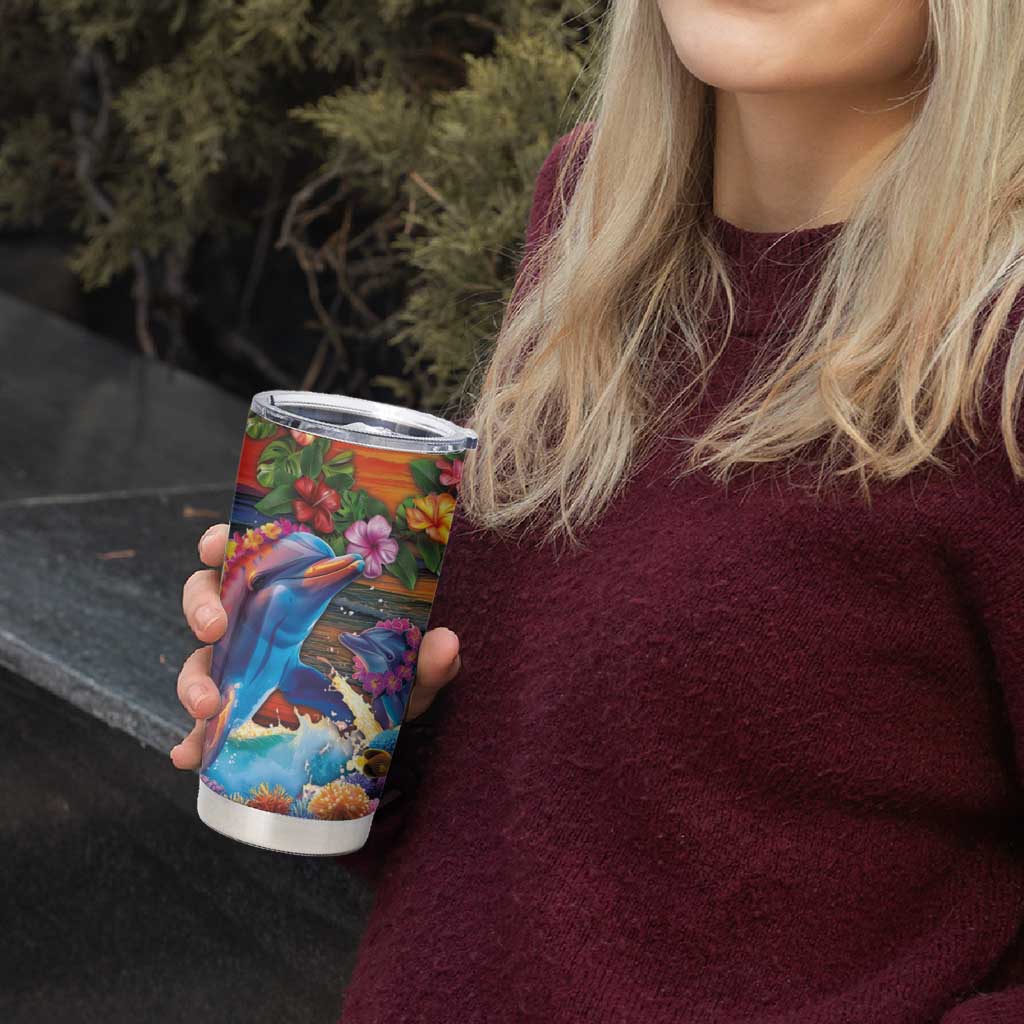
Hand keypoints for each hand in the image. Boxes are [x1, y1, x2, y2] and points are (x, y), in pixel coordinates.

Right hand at [169, 523, 461, 768]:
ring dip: (193, 678)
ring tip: (206, 706)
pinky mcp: (236, 711)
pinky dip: (191, 739)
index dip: (223, 543)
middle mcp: (258, 623)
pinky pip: (202, 722)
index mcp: (292, 592)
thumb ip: (426, 660)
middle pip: (207, 597)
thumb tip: (447, 643)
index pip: (249, 555)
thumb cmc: (386, 681)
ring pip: (199, 657)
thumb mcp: (407, 672)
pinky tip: (189, 755)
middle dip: (201, 608)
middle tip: (215, 628)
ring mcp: (242, 666)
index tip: (217, 544)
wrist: (378, 734)